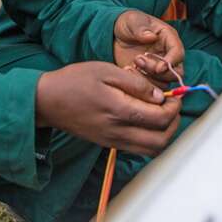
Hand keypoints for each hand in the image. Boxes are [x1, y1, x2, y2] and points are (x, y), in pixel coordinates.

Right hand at [35, 62, 181, 155]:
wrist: (47, 101)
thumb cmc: (75, 81)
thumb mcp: (106, 71)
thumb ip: (136, 84)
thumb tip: (159, 96)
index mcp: (119, 110)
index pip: (160, 119)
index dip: (174, 108)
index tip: (174, 95)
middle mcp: (118, 131)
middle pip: (160, 142)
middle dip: (174, 124)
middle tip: (172, 106)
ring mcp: (113, 141)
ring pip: (151, 151)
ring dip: (164, 134)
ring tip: (162, 114)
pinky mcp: (108, 144)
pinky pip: (138, 150)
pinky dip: (151, 139)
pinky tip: (147, 121)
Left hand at [113, 10, 183, 83]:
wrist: (116, 34)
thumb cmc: (129, 23)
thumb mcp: (133, 21)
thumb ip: (142, 28)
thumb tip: (151, 37)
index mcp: (169, 39)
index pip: (178, 54)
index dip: (171, 62)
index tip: (158, 68)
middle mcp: (168, 55)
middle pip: (176, 73)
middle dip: (159, 72)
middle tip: (139, 60)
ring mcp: (159, 67)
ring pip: (164, 82)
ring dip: (148, 78)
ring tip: (132, 63)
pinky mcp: (149, 77)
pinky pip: (151, 87)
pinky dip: (140, 83)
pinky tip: (128, 70)